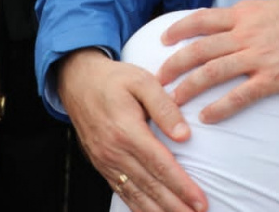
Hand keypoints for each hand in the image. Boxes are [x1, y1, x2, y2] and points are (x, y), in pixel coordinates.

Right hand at [57, 48, 205, 211]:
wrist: (77, 81)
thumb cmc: (114, 79)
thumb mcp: (142, 81)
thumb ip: (164, 107)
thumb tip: (183, 135)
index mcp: (126, 131)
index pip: (160, 165)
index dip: (182, 186)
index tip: (200, 201)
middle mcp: (113, 151)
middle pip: (150, 186)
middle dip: (176, 205)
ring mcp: (105, 161)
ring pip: (135, 194)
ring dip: (159, 211)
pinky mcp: (101, 165)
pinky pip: (121, 192)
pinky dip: (138, 207)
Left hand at [158, 0, 278, 122]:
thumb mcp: (277, 6)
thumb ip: (252, 15)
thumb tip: (234, 20)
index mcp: (247, 13)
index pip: (203, 19)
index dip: (179, 29)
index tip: (163, 39)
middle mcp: (247, 32)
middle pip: (200, 48)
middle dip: (174, 64)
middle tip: (159, 78)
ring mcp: (259, 56)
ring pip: (212, 71)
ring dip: (189, 87)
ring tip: (173, 101)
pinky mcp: (273, 78)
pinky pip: (240, 95)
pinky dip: (220, 107)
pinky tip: (206, 117)